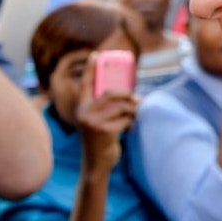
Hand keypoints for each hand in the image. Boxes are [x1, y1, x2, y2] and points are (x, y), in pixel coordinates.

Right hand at [76, 52, 138, 175]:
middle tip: (139, 101)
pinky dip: (132, 123)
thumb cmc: (101, 142)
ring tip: (135, 118)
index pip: (86, 84)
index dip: (91, 68)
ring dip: (133, 112)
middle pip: (111, 93)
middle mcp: (84, 113)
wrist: (96, 166)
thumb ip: (107, 109)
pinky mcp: (103, 131)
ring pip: (121, 107)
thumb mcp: (99, 122)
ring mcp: (92, 122)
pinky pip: (125, 119)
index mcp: (82, 108)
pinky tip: (130, 130)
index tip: (96, 54)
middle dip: (128, 96)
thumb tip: (131, 96)